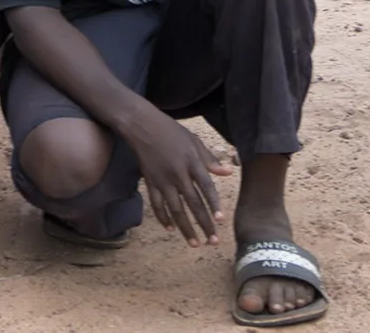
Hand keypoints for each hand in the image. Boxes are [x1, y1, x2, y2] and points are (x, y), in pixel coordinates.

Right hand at [129, 111, 232, 244]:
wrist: (141, 125)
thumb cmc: (170, 131)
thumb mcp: (194, 140)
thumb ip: (210, 159)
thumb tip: (228, 172)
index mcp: (191, 162)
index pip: (206, 187)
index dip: (214, 204)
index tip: (220, 220)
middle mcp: (178, 174)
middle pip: (193, 203)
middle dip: (204, 223)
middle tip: (213, 241)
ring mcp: (162, 180)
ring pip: (176, 209)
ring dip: (186, 228)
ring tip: (195, 243)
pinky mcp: (150, 182)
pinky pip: (157, 204)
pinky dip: (163, 217)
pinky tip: (171, 229)